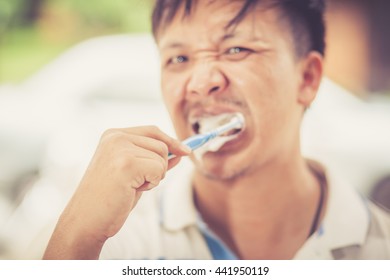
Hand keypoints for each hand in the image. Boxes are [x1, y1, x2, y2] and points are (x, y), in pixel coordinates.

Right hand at [43, 126, 190, 258]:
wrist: (87, 219)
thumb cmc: (110, 198)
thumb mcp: (134, 173)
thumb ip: (154, 159)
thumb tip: (181, 152)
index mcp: (113, 135)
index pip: (152, 131)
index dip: (171, 141)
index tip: (186, 151)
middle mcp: (115, 137)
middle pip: (161, 144)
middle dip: (159, 167)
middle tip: (137, 182)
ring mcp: (119, 148)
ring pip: (162, 158)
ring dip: (154, 177)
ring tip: (131, 186)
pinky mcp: (126, 163)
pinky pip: (159, 170)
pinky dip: (152, 184)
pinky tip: (132, 190)